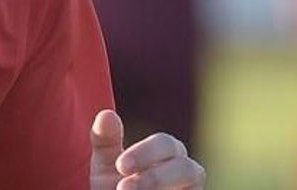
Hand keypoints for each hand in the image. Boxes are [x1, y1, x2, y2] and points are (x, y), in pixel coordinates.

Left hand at [89, 109, 205, 188]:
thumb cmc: (112, 187)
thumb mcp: (105, 166)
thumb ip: (105, 140)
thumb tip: (107, 115)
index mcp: (167, 153)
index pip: (165, 143)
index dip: (145, 153)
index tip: (120, 166)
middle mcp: (185, 172)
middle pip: (185, 167)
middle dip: (154, 177)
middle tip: (123, 188)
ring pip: (191, 185)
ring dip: (159, 187)